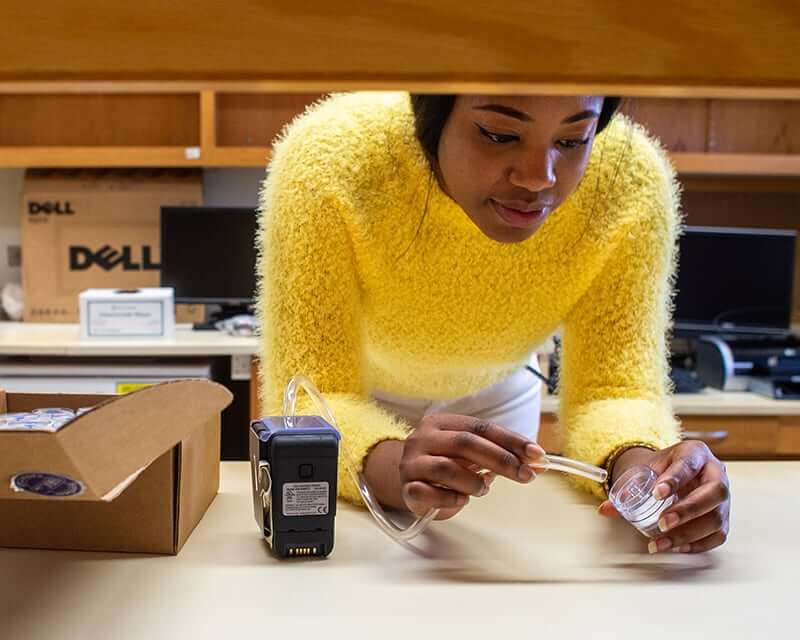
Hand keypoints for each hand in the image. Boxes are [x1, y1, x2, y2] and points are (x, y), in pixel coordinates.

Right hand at [399, 413, 545, 519]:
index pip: (481, 427)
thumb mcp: (468, 454)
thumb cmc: (445, 464)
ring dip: (474, 483)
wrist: (407, 481)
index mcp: (441, 423)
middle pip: (466, 443)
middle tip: (526, 475)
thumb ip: (497, 454)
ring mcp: (412, 463)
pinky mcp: (407, 488)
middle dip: (501, 459)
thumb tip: (537, 461)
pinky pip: (430, 493)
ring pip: (448, 468)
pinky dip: (452, 499)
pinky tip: (460, 500)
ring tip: (482, 489)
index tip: (536, 454)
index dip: (511, 440)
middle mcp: (423, 438)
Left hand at [598, 441, 730, 553]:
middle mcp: (716, 473)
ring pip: (716, 517)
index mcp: (695, 453)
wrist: (676, 473)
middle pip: (714, 492)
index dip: (675, 479)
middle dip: (687, 510)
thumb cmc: (663, 469)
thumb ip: (626, 487)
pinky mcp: (722, 517)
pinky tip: (677, 547)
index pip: (689, 464)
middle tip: (662, 522)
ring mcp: (724, 497)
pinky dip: (698, 544)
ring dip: (688, 533)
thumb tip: (605, 509)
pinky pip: (718, 535)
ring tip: (662, 541)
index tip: (657, 493)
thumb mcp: (646, 468)